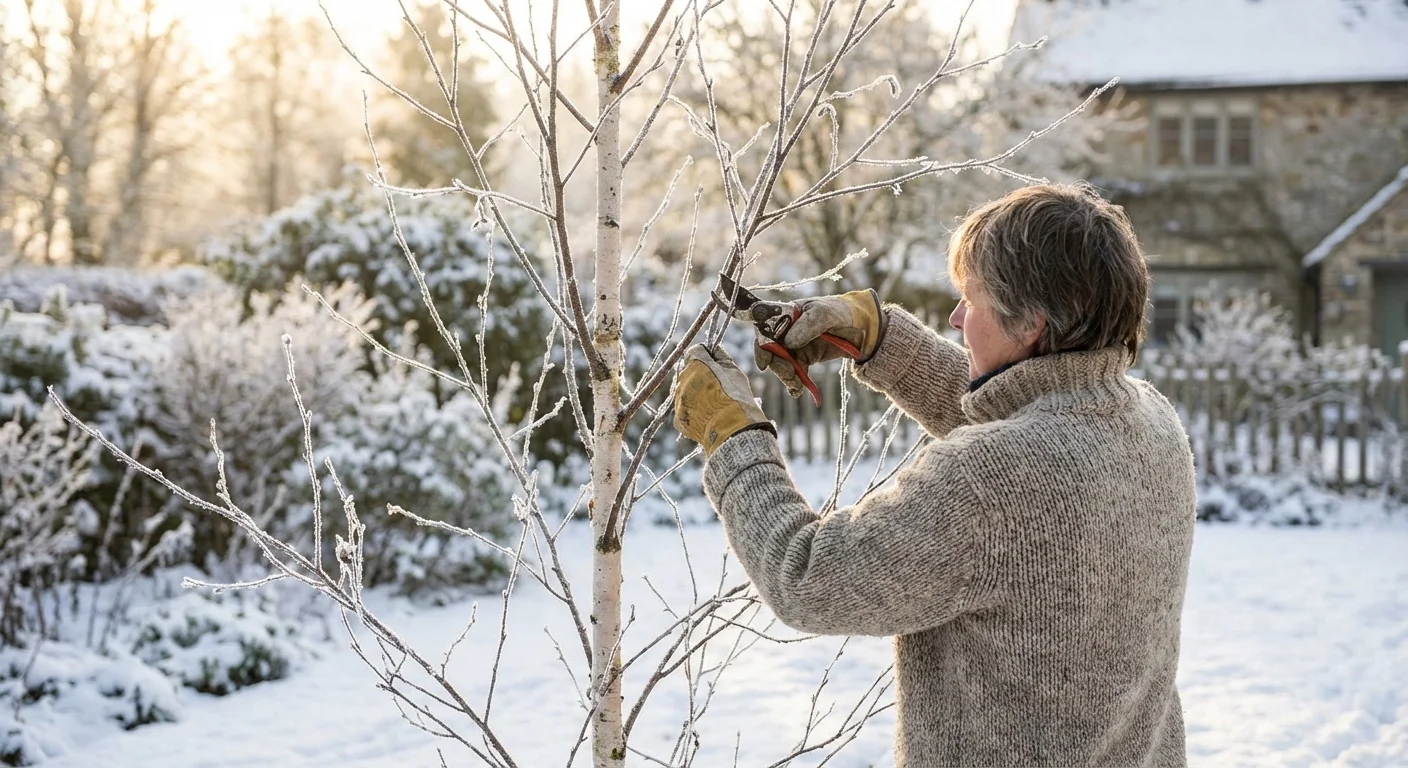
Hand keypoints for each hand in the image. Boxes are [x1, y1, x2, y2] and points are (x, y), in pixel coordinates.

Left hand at [673, 345, 771, 455]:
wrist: (732, 430)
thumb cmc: (737, 398)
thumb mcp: (734, 371)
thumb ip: (721, 357)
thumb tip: (714, 349)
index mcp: (696, 365)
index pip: (694, 352)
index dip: (704, 356)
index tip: (713, 363)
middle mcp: (682, 380)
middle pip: (687, 372)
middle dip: (699, 376)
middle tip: (715, 386)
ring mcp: (678, 400)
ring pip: (684, 391)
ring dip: (694, 393)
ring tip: (712, 404)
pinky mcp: (679, 419)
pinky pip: (684, 410)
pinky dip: (693, 411)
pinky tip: (707, 415)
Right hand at [755, 289, 885, 398]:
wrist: (860, 327)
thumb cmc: (840, 312)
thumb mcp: (825, 314)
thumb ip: (808, 325)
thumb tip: (789, 342)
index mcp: (787, 313)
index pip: (764, 326)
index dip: (761, 343)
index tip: (765, 362)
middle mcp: (786, 329)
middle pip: (770, 349)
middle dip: (776, 364)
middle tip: (789, 374)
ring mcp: (794, 345)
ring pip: (780, 363)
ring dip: (786, 376)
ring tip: (796, 386)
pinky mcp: (804, 358)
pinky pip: (793, 372)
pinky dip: (794, 383)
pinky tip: (798, 391)